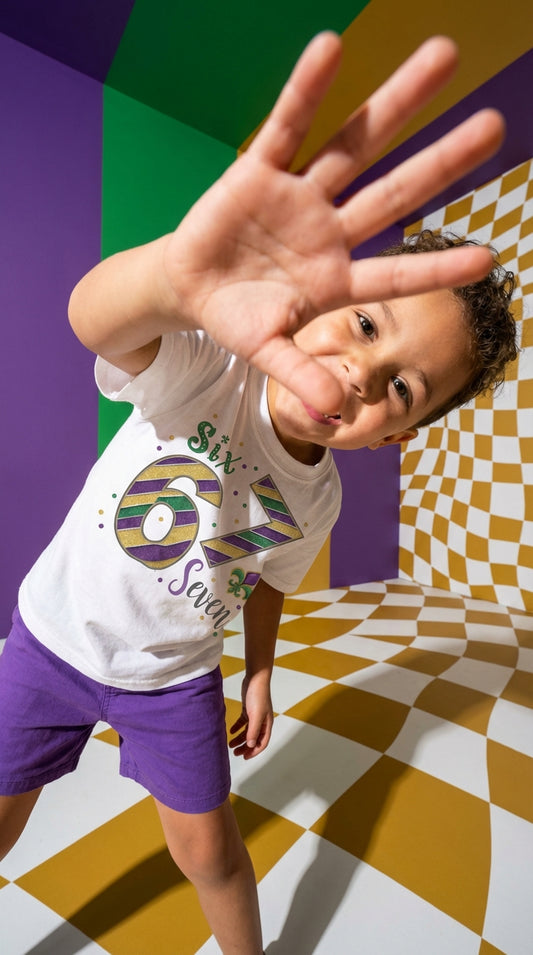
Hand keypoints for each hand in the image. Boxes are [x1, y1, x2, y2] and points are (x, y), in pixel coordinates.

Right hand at [163, 33, 503, 413]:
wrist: (189, 287)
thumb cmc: (237, 318)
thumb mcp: (267, 352)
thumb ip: (301, 377)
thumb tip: (336, 412)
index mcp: (336, 280)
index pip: (396, 274)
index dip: (436, 269)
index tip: (487, 258)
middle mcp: (329, 231)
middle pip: (394, 191)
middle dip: (441, 160)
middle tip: (493, 125)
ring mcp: (298, 197)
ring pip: (353, 146)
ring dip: (395, 105)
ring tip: (444, 57)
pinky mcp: (257, 171)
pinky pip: (284, 127)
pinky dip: (305, 92)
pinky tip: (330, 50)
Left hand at [229, 674, 273, 759]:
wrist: (255, 678)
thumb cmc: (258, 695)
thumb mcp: (256, 715)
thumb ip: (253, 731)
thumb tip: (251, 745)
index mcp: (267, 724)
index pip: (262, 743)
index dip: (254, 752)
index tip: (245, 757)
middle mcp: (262, 721)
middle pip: (254, 739)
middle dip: (245, 747)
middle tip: (236, 753)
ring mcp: (255, 715)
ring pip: (248, 732)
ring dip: (240, 739)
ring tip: (230, 744)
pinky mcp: (248, 709)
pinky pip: (243, 722)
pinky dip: (237, 728)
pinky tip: (231, 731)